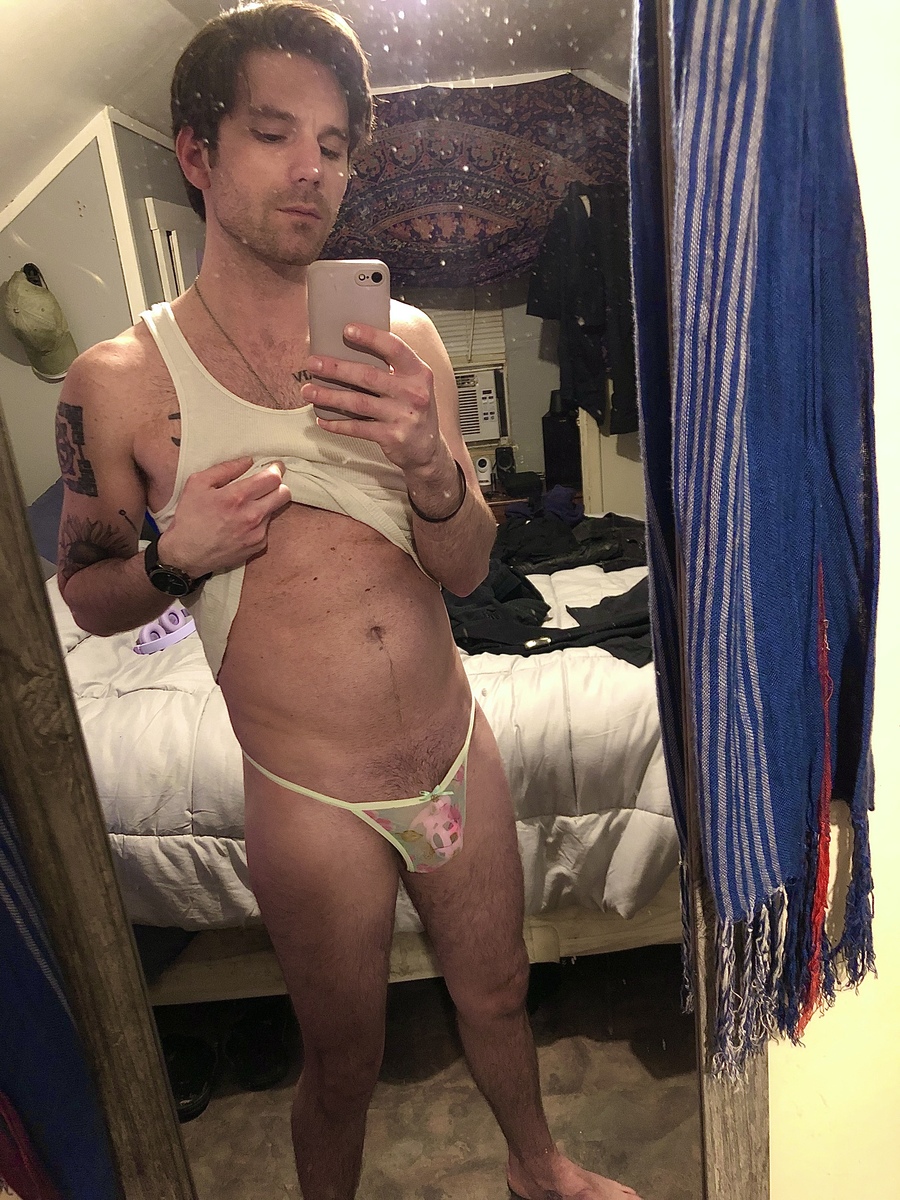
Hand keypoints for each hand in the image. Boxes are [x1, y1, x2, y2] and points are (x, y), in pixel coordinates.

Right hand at [158, 457, 290, 576]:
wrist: (185, 555)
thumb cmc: (189, 518)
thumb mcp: (197, 484)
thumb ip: (225, 469)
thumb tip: (247, 461)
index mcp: (236, 497)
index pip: (272, 478)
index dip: (276, 469)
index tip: (274, 467)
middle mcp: (251, 516)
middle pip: (284, 494)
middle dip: (278, 485)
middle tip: (267, 484)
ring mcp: (257, 533)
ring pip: (276, 510)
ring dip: (267, 504)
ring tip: (247, 506)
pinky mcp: (258, 546)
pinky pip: (267, 527)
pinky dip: (259, 522)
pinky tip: (242, 523)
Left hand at [301, 324, 443, 472]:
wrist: (428, 449)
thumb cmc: (414, 410)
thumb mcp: (412, 384)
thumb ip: (391, 367)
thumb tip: (350, 348)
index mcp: (418, 372)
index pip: (394, 348)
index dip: (370, 337)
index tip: (346, 330)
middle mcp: (413, 393)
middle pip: (368, 375)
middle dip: (336, 368)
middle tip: (313, 363)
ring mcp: (403, 416)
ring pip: (358, 402)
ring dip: (329, 396)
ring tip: (309, 390)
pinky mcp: (393, 437)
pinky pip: (358, 428)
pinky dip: (337, 424)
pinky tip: (322, 419)